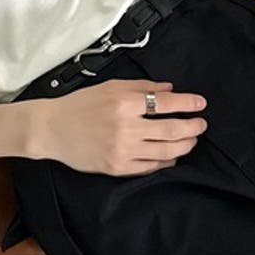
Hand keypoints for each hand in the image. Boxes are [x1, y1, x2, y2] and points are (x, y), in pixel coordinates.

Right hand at [39, 79, 207, 175]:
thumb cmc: (79, 105)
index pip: (165, 103)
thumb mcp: (110, 87)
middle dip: (192, 127)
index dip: (187, 103)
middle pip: (171, 130)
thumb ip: (142, 87)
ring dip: (184, 145)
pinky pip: (151, 167)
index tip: (200, 103)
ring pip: (165, 151)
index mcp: (123, 103)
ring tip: (191, 139)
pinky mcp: (118, 168)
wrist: (53, 129)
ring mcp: (122, 150)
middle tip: (201, 124)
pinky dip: (166, 161)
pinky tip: (172, 155)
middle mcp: (126, 128)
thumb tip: (169, 89)